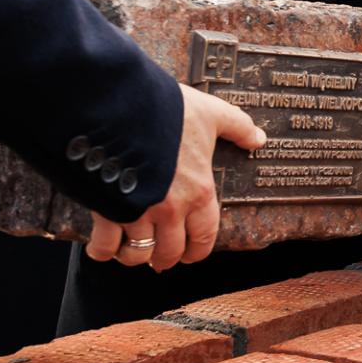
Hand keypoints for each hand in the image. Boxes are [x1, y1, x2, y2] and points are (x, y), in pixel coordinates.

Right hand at [86, 83, 266, 271]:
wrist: (120, 106)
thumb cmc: (168, 110)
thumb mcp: (210, 113)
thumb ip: (237, 127)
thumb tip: (259, 139)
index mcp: (199, 192)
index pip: (204, 238)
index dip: (196, 251)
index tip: (189, 253)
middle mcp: (171, 209)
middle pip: (169, 253)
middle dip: (164, 256)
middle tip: (157, 253)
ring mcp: (139, 213)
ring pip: (138, 254)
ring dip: (134, 255)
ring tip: (130, 248)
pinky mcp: (109, 210)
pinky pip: (105, 246)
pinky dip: (102, 251)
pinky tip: (102, 246)